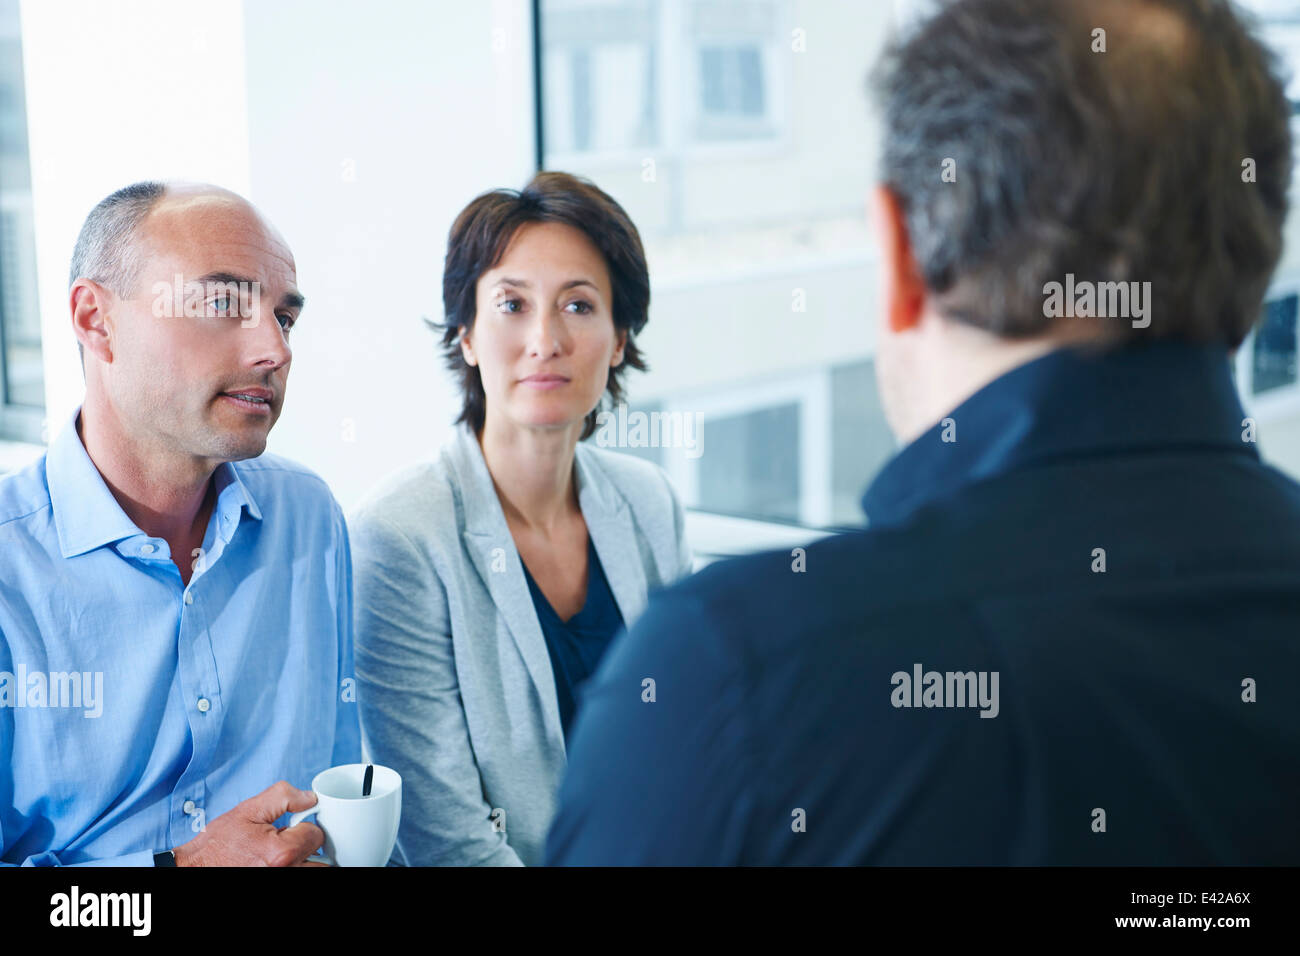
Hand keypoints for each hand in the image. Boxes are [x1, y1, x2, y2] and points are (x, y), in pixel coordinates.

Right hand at [171, 780, 325, 866]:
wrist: (196, 867)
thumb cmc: (218, 844)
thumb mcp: (249, 810)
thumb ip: (283, 797)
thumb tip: (309, 798)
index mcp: (281, 852)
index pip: (316, 835)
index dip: (305, 825)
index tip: (291, 826)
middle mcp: (285, 872)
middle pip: (320, 859)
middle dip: (309, 847)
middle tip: (292, 841)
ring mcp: (280, 881)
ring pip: (312, 870)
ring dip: (305, 860)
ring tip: (285, 854)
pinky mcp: (274, 886)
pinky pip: (298, 874)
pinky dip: (295, 867)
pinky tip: (280, 862)